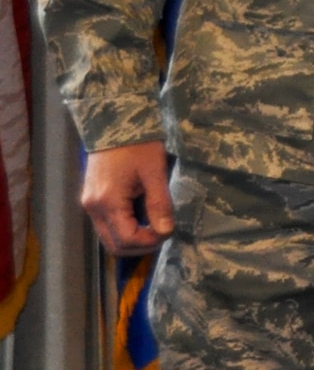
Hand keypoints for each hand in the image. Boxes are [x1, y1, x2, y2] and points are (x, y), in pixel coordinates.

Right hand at [80, 140, 172, 254]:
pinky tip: (142, 217)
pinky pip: (106, 224)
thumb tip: (166, 231)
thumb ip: (159, 203)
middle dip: (139, 246)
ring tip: (155, 226)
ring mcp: (89, 204)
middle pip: (113, 245)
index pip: (126, 239)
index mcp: (107, 202)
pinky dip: (123, 228)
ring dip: (131, 239)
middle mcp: (93, 208)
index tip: (168, 232)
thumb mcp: (155, 172)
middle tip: (162, 234)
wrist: (114, 123)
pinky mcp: (91, 199)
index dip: (149, 242)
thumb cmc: (138, 144)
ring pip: (108, 237)